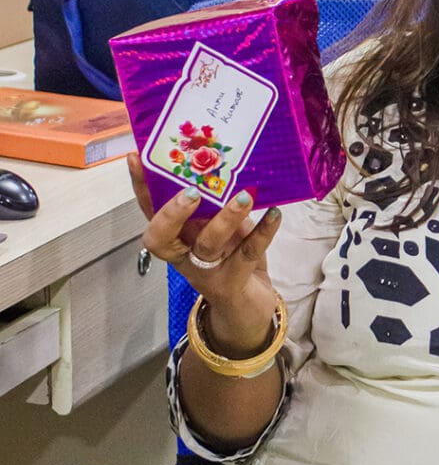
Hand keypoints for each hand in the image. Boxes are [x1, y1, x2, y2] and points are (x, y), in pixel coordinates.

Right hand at [128, 153, 282, 349]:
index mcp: (176, 236)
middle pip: (161, 236)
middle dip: (172, 212)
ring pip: (208, 244)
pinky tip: (274, 214)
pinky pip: (247, 254)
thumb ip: (217, 204)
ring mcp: (206, 271)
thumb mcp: (221, 228)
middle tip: (191, 191)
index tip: (137, 157)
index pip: (150, 210)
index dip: (140, 187)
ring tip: (244, 197)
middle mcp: (183, 254)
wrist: (247, 308)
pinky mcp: (232, 282)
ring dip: (225, 218)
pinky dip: (263, 232)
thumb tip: (227, 165)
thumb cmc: (230, 258)